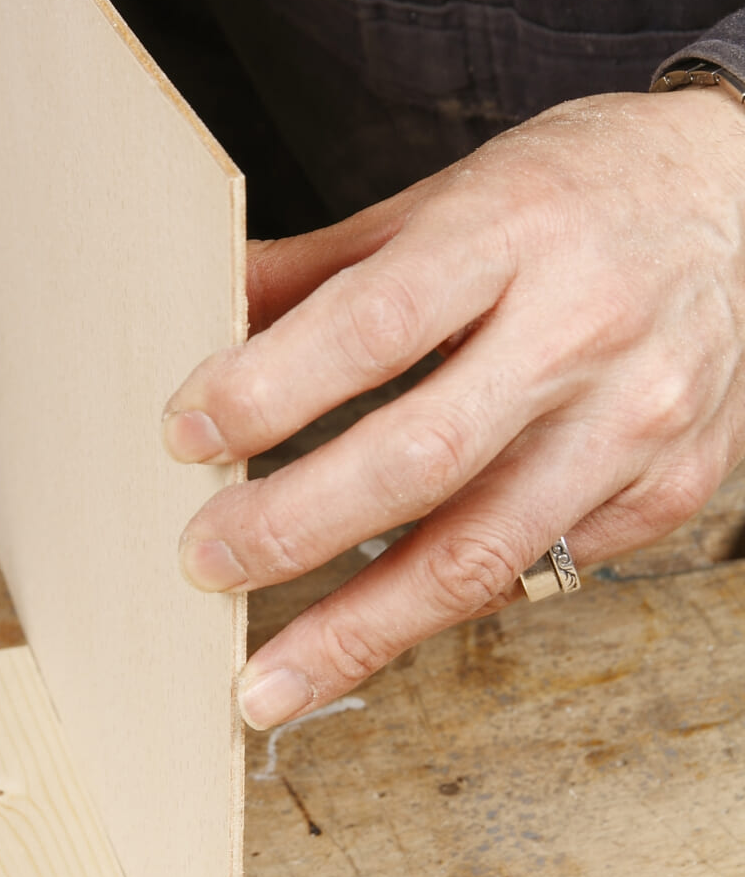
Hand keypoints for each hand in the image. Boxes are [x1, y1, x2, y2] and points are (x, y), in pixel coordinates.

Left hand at [163, 88, 744, 729]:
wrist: (744, 200)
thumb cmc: (579, 195)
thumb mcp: (450, 194)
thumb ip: (329, 268)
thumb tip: (207, 316)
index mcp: (513, 233)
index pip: (374, 325)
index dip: (270, 390)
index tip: (186, 434)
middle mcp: (582, 332)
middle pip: (423, 459)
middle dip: (295, 526)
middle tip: (204, 565)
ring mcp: (633, 425)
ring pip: (483, 554)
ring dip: (358, 629)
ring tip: (266, 682)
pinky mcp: (665, 493)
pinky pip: (537, 573)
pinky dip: (444, 606)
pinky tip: (376, 628)